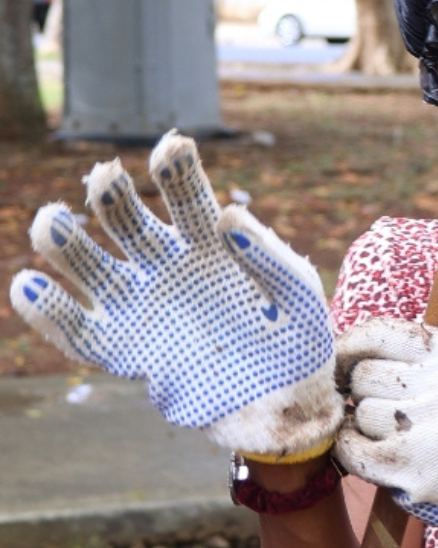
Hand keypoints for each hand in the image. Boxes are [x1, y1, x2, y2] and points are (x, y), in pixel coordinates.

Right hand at [8, 130, 339, 461]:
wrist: (285, 402)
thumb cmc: (296, 338)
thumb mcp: (297, 294)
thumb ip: (268, 256)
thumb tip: (229, 214)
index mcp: (209, 246)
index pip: (188, 199)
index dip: (179, 172)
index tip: (174, 145)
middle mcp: (166, 267)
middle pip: (129, 224)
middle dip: (114, 199)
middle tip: (105, 177)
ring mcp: (140, 306)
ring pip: (93, 268)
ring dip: (67, 244)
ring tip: (50, 222)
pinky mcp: (124, 349)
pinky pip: (80, 330)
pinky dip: (51, 312)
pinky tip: (29, 285)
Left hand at [334, 318, 437, 547]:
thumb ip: (419, 360)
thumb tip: (337, 351)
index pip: (379, 335)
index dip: (349, 347)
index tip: (341, 362)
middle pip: (364, 377)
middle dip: (366, 395)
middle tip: (391, 413)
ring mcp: (431, 431)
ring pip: (360, 414)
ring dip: (368, 428)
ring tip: (403, 439)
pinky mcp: (412, 471)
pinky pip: (351, 449)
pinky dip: (354, 452)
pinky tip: (378, 456)